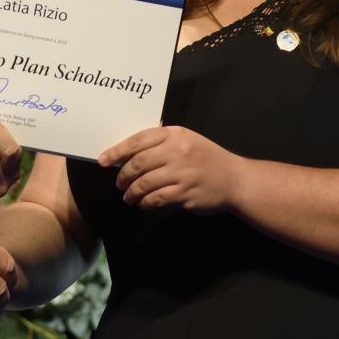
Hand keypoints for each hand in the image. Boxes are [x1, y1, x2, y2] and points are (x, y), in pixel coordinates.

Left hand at [100, 126, 238, 213]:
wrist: (235, 179)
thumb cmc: (207, 159)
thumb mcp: (187, 140)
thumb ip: (162, 141)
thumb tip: (129, 150)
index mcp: (174, 135)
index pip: (138, 140)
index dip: (116, 151)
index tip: (103, 160)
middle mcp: (177, 151)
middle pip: (137, 163)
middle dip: (123, 176)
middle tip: (119, 183)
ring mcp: (181, 173)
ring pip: (144, 183)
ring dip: (132, 192)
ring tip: (129, 197)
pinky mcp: (185, 193)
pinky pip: (156, 199)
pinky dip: (146, 202)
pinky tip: (144, 203)